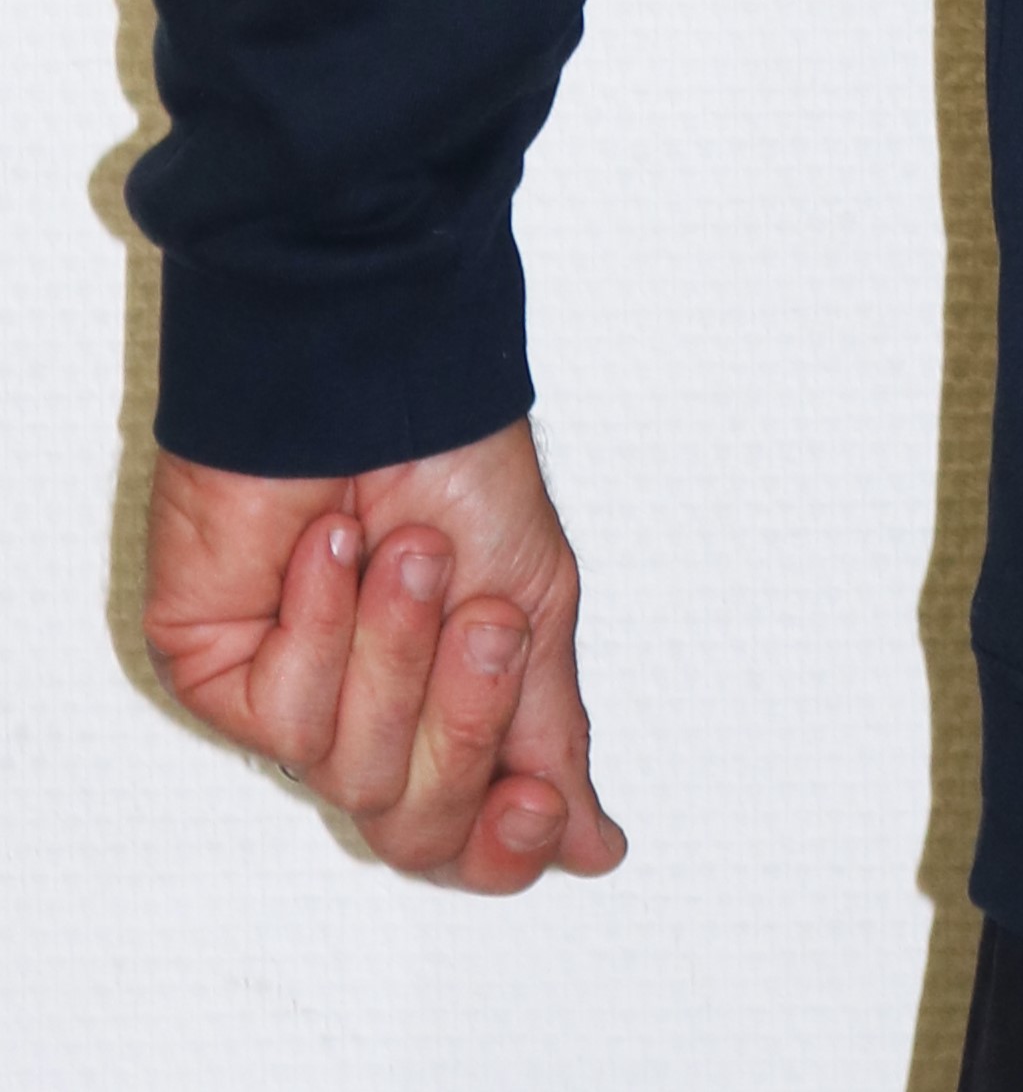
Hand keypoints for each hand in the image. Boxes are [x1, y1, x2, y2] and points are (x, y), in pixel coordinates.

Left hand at [142, 417, 626, 891]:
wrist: (372, 385)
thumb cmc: (456, 463)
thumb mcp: (535, 599)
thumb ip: (550, 730)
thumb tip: (593, 843)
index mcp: (450, 709)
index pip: (469, 838)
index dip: (504, 845)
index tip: (534, 801)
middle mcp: (373, 721)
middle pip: (418, 827)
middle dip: (463, 723)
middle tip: (485, 626)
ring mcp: (294, 704)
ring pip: (357, 773)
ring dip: (401, 650)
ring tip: (409, 554)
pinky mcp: (222, 679)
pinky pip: (288, 714)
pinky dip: (328, 622)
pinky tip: (333, 550)